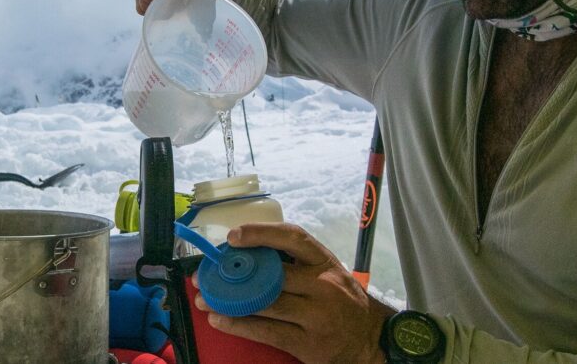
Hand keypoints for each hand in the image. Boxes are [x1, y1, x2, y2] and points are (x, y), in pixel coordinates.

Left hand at [196, 223, 394, 363]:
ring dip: (229, 302)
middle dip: (234, 274)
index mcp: (325, 263)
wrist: (370, 339)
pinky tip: (220, 320)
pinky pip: (266, 331)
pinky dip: (238, 325)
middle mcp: (323, 287)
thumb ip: (297, 263)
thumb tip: (248, 254)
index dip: (261, 233)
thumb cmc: (342, 301)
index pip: (294, 238)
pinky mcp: (307, 343)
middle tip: (207, 273)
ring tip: (206, 299)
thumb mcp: (328, 273)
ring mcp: (316, 316)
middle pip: (272, 274)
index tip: (233, 236)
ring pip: (264, 304)